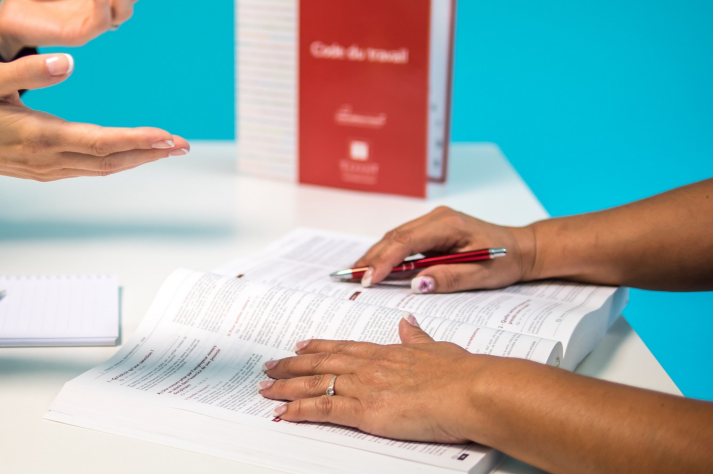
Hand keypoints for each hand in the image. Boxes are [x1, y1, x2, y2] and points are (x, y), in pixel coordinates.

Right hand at [0, 53, 187, 187]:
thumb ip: (29, 71)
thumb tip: (68, 62)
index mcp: (40, 136)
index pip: (100, 141)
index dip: (136, 140)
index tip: (166, 136)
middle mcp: (49, 158)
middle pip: (111, 160)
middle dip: (149, 152)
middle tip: (182, 144)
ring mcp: (48, 168)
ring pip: (103, 168)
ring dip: (137, 158)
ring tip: (168, 148)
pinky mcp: (45, 169)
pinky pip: (89, 168)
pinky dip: (116, 161)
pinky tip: (132, 153)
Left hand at [259, 316, 494, 442]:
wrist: (471, 391)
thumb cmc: (463, 374)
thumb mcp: (438, 348)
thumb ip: (418, 338)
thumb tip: (408, 322)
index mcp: (386, 353)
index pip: (343, 348)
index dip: (318, 347)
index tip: (300, 345)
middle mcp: (369, 366)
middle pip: (321, 363)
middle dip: (291, 365)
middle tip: (269, 366)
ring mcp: (364, 387)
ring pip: (314, 384)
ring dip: (286, 387)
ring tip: (265, 389)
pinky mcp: (365, 411)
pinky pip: (323, 409)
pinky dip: (298, 411)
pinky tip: (282, 413)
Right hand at [353, 206, 537, 292]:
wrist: (521, 248)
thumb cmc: (505, 260)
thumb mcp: (482, 275)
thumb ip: (449, 278)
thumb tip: (417, 284)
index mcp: (448, 225)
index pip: (407, 241)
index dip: (384, 261)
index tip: (369, 279)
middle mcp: (437, 218)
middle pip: (395, 237)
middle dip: (372, 258)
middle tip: (352, 278)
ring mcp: (432, 221)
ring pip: (396, 237)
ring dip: (376, 255)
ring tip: (357, 273)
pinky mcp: (431, 230)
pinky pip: (403, 240)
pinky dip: (387, 253)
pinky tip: (375, 266)